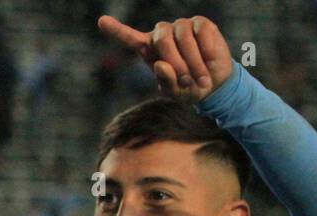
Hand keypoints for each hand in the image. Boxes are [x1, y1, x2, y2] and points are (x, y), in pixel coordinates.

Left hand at [98, 14, 233, 103]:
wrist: (214, 85)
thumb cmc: (188, 88)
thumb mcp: (174, 92)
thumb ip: (165, 81)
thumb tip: (160, 64)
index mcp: (149, 50)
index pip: (130, 38)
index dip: (117, 30)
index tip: (102, 21)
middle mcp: (162, 34)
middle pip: (161, 40)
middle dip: (175, 63)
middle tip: (185, 82)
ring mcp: (181, 26)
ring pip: (182, 37)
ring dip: (192, 62)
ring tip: (200, 79)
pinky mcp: (200, 23)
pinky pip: (200, 32)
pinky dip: (206, 51)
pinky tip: (209, 60)